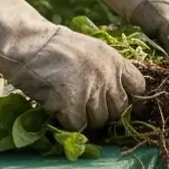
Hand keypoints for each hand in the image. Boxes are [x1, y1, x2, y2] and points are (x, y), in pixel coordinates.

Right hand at [0, 0, 145, 130]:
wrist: (29, 43)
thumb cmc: (56, 48)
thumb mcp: (92, 51)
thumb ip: (108, 70)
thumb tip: (115, 95)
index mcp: (116, 60)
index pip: (139, 87)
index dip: (132, 99)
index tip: (122, 105)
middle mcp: (108, 75)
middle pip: (119, 109)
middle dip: (106, 113)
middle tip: (88, 108)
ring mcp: (91, 89)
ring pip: (100, 120)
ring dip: (86, 118)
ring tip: (70, 106)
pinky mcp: (72, 102)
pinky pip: (78, 125)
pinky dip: (69, 123)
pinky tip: (59, 111)